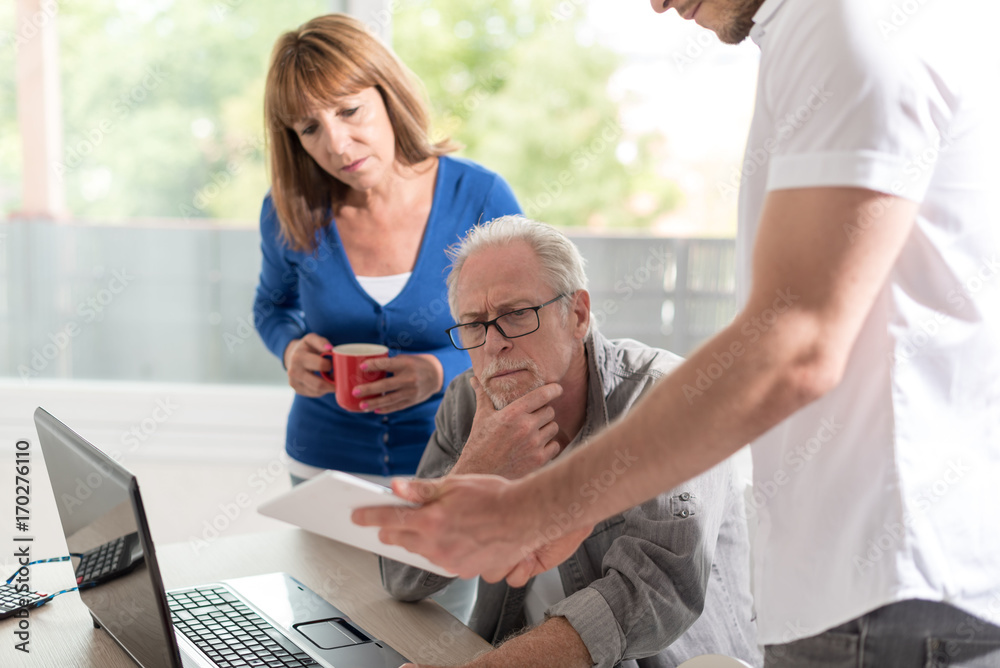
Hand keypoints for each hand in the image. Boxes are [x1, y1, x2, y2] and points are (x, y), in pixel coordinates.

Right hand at [283, 334, 335, 396]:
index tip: (336, 363)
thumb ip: (321, 342)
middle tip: (340, 377)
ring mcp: (294, 383)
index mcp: (298, 357)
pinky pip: (315, 394)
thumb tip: (330, 349)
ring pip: (318, 391)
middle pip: (319, 384)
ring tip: (333, 378)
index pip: (321, 366)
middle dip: (333, 382)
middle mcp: (294, 372)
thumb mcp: (311, 339)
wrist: (291, 356)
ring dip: (329, 387)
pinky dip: (323, 389)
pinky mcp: (297, 390)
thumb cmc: (306, 347)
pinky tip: (325, 381)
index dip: (332, 365)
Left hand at [352, 354, 443, 413]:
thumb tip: (366, 368)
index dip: (374, 365)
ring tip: (361, 406)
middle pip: (386, 385)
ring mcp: (411, 391)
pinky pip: (396, 406)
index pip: (387, 364)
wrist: (437, 375)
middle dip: (369, 389)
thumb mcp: (404, 359)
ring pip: (390, 399)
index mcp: (405, 364)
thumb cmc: (415, 364)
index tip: (361, 367)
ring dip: (374, 403)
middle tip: (355, 392)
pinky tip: (374, 410)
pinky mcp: (412, 401)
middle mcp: (409, 378)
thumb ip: (389, 364)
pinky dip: (385, 409)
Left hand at [352, 476, 592, 585]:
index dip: (369, 516)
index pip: (389, 519)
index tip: (356, 516)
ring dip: (416, 540)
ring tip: (423, 526)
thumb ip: (421, 489)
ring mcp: (450, 561)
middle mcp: (437, 544)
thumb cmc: (495, 496)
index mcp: (431, 520)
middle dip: (390, 530)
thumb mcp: (455, 484)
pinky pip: (443, 561)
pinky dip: (439, 550)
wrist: (528, 516)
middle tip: (384, 522)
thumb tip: (395, 486)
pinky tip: (449, 537)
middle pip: (401, 539)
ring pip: (421, 552)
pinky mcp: (465, 570)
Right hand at [451, 378, 562, 478]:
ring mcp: (534, 444)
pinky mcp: (539, 459)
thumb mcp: (481, 416)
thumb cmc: (480, 442)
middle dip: (544, 411)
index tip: (558, 388)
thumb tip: (474, 377)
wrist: (479, 472)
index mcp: (512, 413)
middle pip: (550, 411)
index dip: (553, 389)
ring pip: (554, 427)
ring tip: (534, 431)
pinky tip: (537, 445)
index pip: (542, 395)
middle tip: (535, 416)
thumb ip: (482, 395)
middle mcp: (525, 427)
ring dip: (547, 427)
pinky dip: (549, 444)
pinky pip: (555, 445)